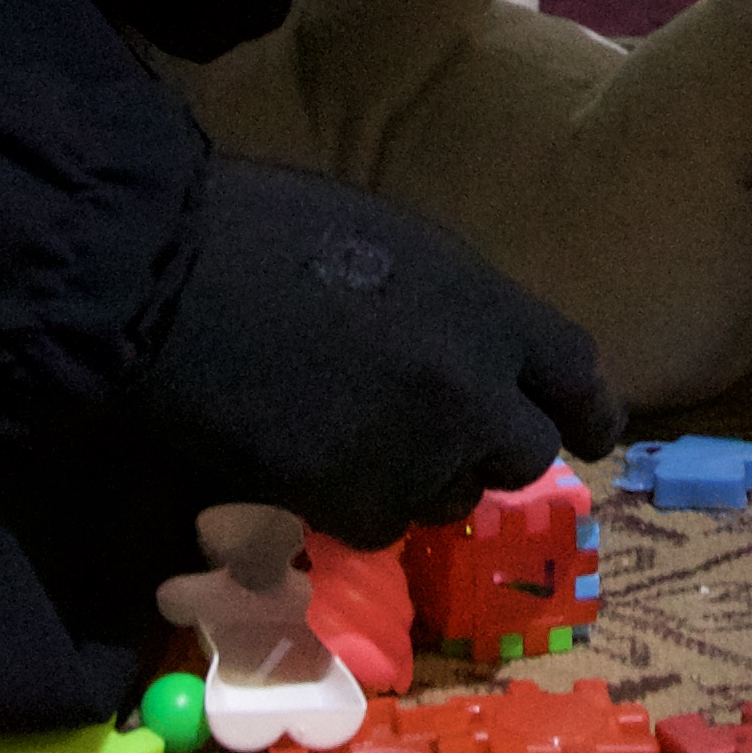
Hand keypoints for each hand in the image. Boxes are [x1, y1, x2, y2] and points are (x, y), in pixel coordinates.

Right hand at [140, 159, 620, 540]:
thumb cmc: (262, 229)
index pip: (578, 375)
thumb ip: (450, 305)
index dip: (587, 409)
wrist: (164, 281)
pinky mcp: (350, 506)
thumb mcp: (393, 244)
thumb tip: (466, 350)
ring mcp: (416, 455)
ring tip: (358, 439)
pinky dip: (352, 503)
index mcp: (489, 306)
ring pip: (450, 497)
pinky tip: (307, 460)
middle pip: (523, 453)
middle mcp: (474, 390)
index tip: (587, 433)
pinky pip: (378, 523)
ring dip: (421, 478)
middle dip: (490, 448)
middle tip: (445, 436)